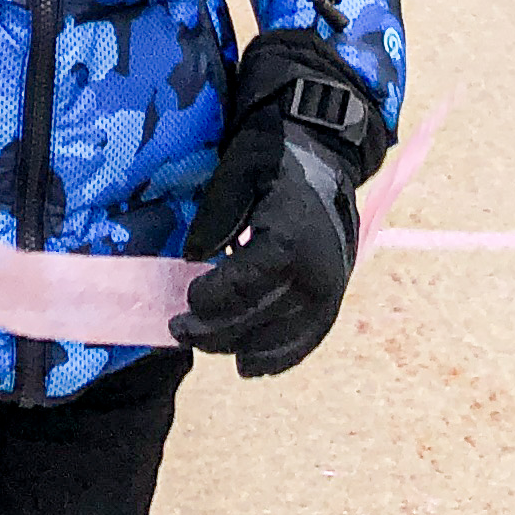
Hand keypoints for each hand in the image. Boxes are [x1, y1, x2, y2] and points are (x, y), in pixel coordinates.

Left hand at [173, 32, 386, 377]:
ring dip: (243, 347)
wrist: (324, 149)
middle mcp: (317, 270)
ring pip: (284, 336)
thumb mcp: (237, 170)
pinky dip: (281, 355)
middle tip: (178, 331)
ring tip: (206, 348)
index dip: (210, 300)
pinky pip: (310, 337)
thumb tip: (193, 257)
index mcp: (291, 238)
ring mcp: (331, 287)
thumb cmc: (274, 155)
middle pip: (260, 318)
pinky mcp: (336, 293)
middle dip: (215, 331)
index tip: (182, 303)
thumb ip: (216, 216)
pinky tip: (251, 365)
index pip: (244, 285)